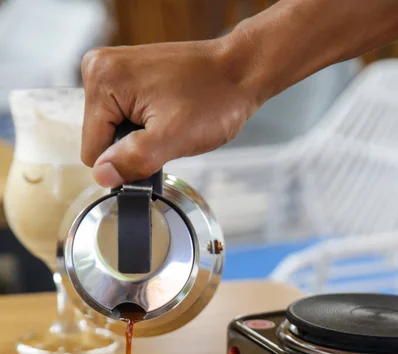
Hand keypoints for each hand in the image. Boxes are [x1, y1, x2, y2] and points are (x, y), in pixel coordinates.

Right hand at [81, 38, 255, 186]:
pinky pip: (124, 118)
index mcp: (102, 79)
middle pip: (100, 140)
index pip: (92, 150)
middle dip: (132, 147)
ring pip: (113, 132)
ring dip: (141, 138)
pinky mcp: (128, 76)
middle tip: (166, 134)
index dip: (124, 162)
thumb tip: (102, 176)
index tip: (154, 149)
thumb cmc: (214, 97)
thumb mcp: (173, 138)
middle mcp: (100, 68)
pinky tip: (166, 115)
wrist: (239, 71)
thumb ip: (133, 159)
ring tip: (169, 122)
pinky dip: (145, 126)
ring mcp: (114, 70)